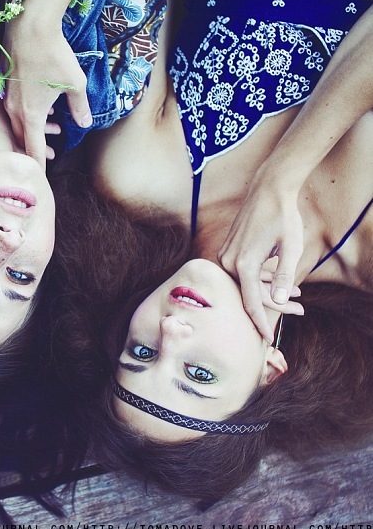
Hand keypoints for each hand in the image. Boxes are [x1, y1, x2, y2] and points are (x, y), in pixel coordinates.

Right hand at [2, 21, 90, 168]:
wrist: (29, 26)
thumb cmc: (53, 55)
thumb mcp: (75, 84)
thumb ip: (80, 107)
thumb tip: (85, 124)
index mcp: (30, 116)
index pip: (33, 150)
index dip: (38, 166)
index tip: (41, 178)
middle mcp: (14, 110)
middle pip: (21, 139)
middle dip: (35, 150)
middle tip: (49, 158)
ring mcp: (7, 97)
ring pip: (17, 122)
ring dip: (34, 129)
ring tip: (55, 129)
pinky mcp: (6, 85)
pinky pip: (14, 107)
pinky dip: (28, 113)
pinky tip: (45, 106)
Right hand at [218, 182, 304, 341]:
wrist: (268, 190)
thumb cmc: (283, 216)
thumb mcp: (291, 247)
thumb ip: (283, 275)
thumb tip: (280, 300)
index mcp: (242, 264)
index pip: (250, 302)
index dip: (261, 322)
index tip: (268, 339)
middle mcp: (228, 262)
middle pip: (249, 294)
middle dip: (275, 306)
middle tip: (301, 312)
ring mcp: (226, 256)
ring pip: (247, 284)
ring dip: (270, 292)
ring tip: (300, 298)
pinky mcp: (229, 251)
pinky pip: (244, 273)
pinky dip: (262, 280)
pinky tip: (282, 282)